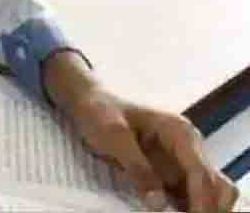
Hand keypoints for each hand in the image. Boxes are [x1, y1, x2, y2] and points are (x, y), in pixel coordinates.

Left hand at [66, 91, 235, 211]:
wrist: (89, 102)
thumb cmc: (100, 112)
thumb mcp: (113, 136)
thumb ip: (137, 168)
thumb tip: (158, 202)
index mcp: (179, 133)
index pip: (201, 173)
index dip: (200, 200)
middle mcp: (188, 148)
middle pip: (215, 185)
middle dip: (208, 206)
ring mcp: (182, 161)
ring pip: (207, 192)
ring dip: (199, 207)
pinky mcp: (171, 172)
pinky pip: (189, 195)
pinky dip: (187, 206)